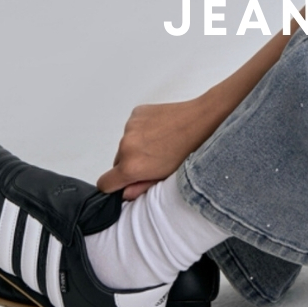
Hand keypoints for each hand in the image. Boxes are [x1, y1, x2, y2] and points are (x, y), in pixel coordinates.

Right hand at [96, 94, 230, 199]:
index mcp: (131, 166)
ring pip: (126, 144)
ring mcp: (130, 127)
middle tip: (153, 163)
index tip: (123, 183)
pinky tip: (160, 131)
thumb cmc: (190, 150)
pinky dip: (142, 131)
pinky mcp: (136, 113)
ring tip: (161, 145)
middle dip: (130, 164)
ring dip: (137, 147)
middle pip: (117, 162)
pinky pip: (133, 128)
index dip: (114, 186)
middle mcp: (126, 145)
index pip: (104, 183)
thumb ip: (141, 188)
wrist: (203, 121)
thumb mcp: (166, 178)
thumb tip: (126, 193)